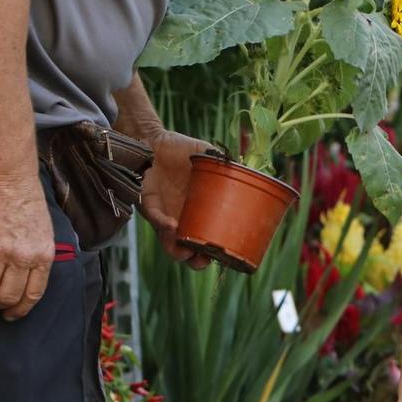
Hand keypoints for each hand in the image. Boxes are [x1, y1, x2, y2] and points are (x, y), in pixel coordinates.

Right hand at [0, 176, 53, 319]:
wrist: (9, 181)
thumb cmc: (28, 205)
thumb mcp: (46, 234)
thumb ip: (40, 259)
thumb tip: (31, 282)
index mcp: (42, 256)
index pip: (32, 295)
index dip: (20, 310)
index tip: (11, 315)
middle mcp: (21, 257)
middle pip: (7, 296)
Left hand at [139, 131, 214, 268]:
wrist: (154, 140)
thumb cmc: (181, 150)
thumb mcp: (209, 158)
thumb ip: (227, 165)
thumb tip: (253, 170)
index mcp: (197, 211)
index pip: (206, 240)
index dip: (215, 252)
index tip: (227, 254)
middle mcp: (181, 218)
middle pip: (187, 251)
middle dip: (196, 261)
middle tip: (206, 258)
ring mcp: (164, 215)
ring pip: (169, 244)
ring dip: (178, 251)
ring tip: (188, 250)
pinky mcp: (148, 205)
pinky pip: (155, 221)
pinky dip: (164, 226)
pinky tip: (173, 226)